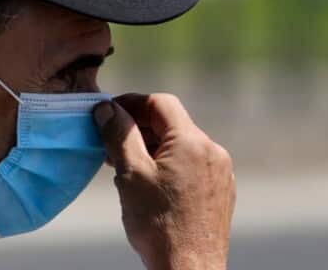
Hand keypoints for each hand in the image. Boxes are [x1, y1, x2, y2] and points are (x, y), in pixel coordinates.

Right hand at [93, 93, 234, 269]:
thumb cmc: (158, 224)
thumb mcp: (130, 174)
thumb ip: (119, 134)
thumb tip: (107, 108)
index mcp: (192, 142)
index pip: (160, 103)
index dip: (131, 103)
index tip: (108, 114)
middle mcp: (213, 152)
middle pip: (171, 124)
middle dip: (139, 128)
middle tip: (110, 144)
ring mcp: (220, 173)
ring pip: (181, 146)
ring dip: (153, 149)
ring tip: (126, 168)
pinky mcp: (220, 193)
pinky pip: (192, 166)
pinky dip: (169, 166)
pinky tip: (150, 186)